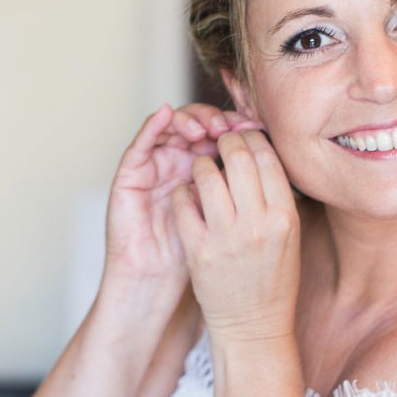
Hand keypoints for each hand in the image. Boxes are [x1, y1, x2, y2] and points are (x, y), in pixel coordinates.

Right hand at [105, 103, 262, 290]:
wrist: (153, 284)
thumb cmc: (197, 259)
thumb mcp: (224, 224)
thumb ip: (238, 192)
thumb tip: (268, 157)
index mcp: (203, 174)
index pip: (220, 136)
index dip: (237, 128)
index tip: (255, 126)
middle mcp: (177, 163)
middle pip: (198, 122)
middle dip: (217, 119)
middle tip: (233, 123)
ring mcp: (152, 165)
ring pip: (172, 123)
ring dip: (191, 117)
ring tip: (207, 125)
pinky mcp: (128, 173)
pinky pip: (141, 141)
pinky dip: (154, 124)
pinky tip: (167, 112)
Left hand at [171, 129, 300, 342]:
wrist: (253, 326)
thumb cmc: (273, 278)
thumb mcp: (289, 235)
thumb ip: (275, 195)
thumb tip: (256, 153)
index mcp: (285, 217)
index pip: (267, 157)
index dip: (252, 138)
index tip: (243, 138)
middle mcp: (257, 225)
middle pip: (237, 158)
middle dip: (225, 143)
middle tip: (220, 145)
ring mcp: (226, 238)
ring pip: (206, 176)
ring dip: (201, 164)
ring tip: (202, 169)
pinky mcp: (198, 251)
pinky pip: (184, 204)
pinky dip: (183, 192)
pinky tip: (187, 195)